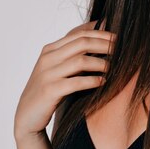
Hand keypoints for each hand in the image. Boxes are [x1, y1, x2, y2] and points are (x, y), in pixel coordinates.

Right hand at [14, 22, 114, 139]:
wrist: (27, 115)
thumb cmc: (50, 89)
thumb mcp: (59, 68)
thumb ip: (73, 55)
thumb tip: (102, 43)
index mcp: (50, 49)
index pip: (80, 33)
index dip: (101, 33)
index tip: (118, 37)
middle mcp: (48, 58)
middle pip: (82, 43)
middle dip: (105, 44)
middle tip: (122, 49)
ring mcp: (47, 74)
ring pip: (81, 61)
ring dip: (101, 63)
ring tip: (115, 68)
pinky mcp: (49, 90)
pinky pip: (76, 82)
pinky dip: (92, 81)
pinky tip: (103, 82)